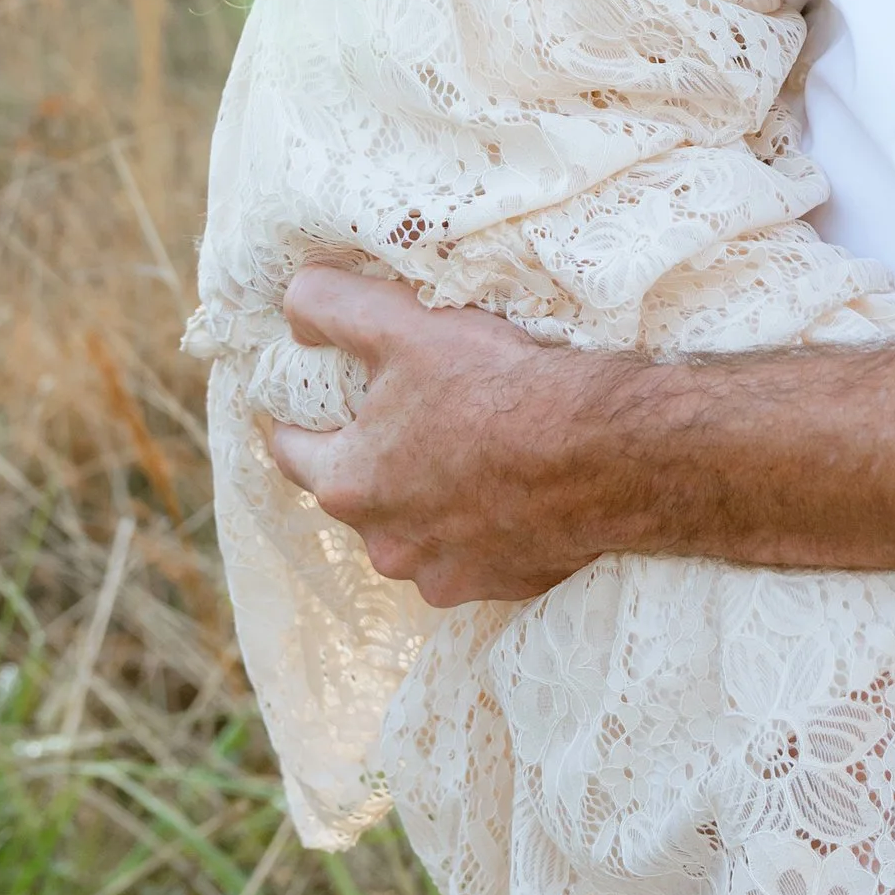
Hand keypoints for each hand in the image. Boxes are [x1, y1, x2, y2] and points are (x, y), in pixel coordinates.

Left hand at [265, 268, 615, 602]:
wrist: (603, 451)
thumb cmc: (498, 386)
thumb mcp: (404, 324)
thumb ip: (331, 308)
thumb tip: (294, 308)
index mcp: (350, 484)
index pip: (292, 451)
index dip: (302, 417)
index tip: (323, 396)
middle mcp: (386, 545)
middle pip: (361, 492)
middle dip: (379, 456)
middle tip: (419, 411)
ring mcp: (442, 574)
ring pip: (415, 528)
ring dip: (430, 497)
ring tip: (473, 449)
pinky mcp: (498, 587)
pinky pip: (472, 552)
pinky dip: (481, 524)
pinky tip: (513, 487)